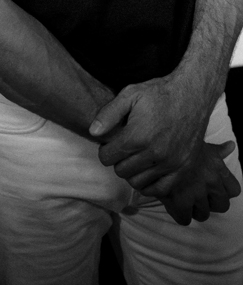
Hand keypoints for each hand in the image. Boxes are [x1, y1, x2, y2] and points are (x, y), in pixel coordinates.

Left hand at [89, 74, 209, 189]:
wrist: (191, 95)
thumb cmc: (158, 93)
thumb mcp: (130, 94)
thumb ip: (108, 114)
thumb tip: (93, 132)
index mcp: (138, 136)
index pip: (107, 157)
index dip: (105, 150)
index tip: (110, 143)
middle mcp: (154, 154)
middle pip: (121, 171)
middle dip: (118, 160)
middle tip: (124, 149)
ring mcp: (171, 164)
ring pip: (138, 182)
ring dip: (132, 172)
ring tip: (135, 158)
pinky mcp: (184, 169)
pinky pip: (160, 190)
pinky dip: (150, 184)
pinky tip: (148, 170)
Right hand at [149, 141, 241, 225]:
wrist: (153, 143)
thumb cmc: (178, 142)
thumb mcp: (200, 144)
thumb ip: (217, 150)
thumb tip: (232, 145)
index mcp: (217, 167)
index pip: (234, 190)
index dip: (224, 191)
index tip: (212, 188)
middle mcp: (210, 181)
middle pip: (221, 206)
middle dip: (210, 203)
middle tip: (196, 195)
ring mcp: (196, 193)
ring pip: (202, 214)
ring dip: (193, 208)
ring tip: (181, 197)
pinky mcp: (179, 202)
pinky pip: (184, 219)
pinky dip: (178, 213)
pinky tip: (170, 201)